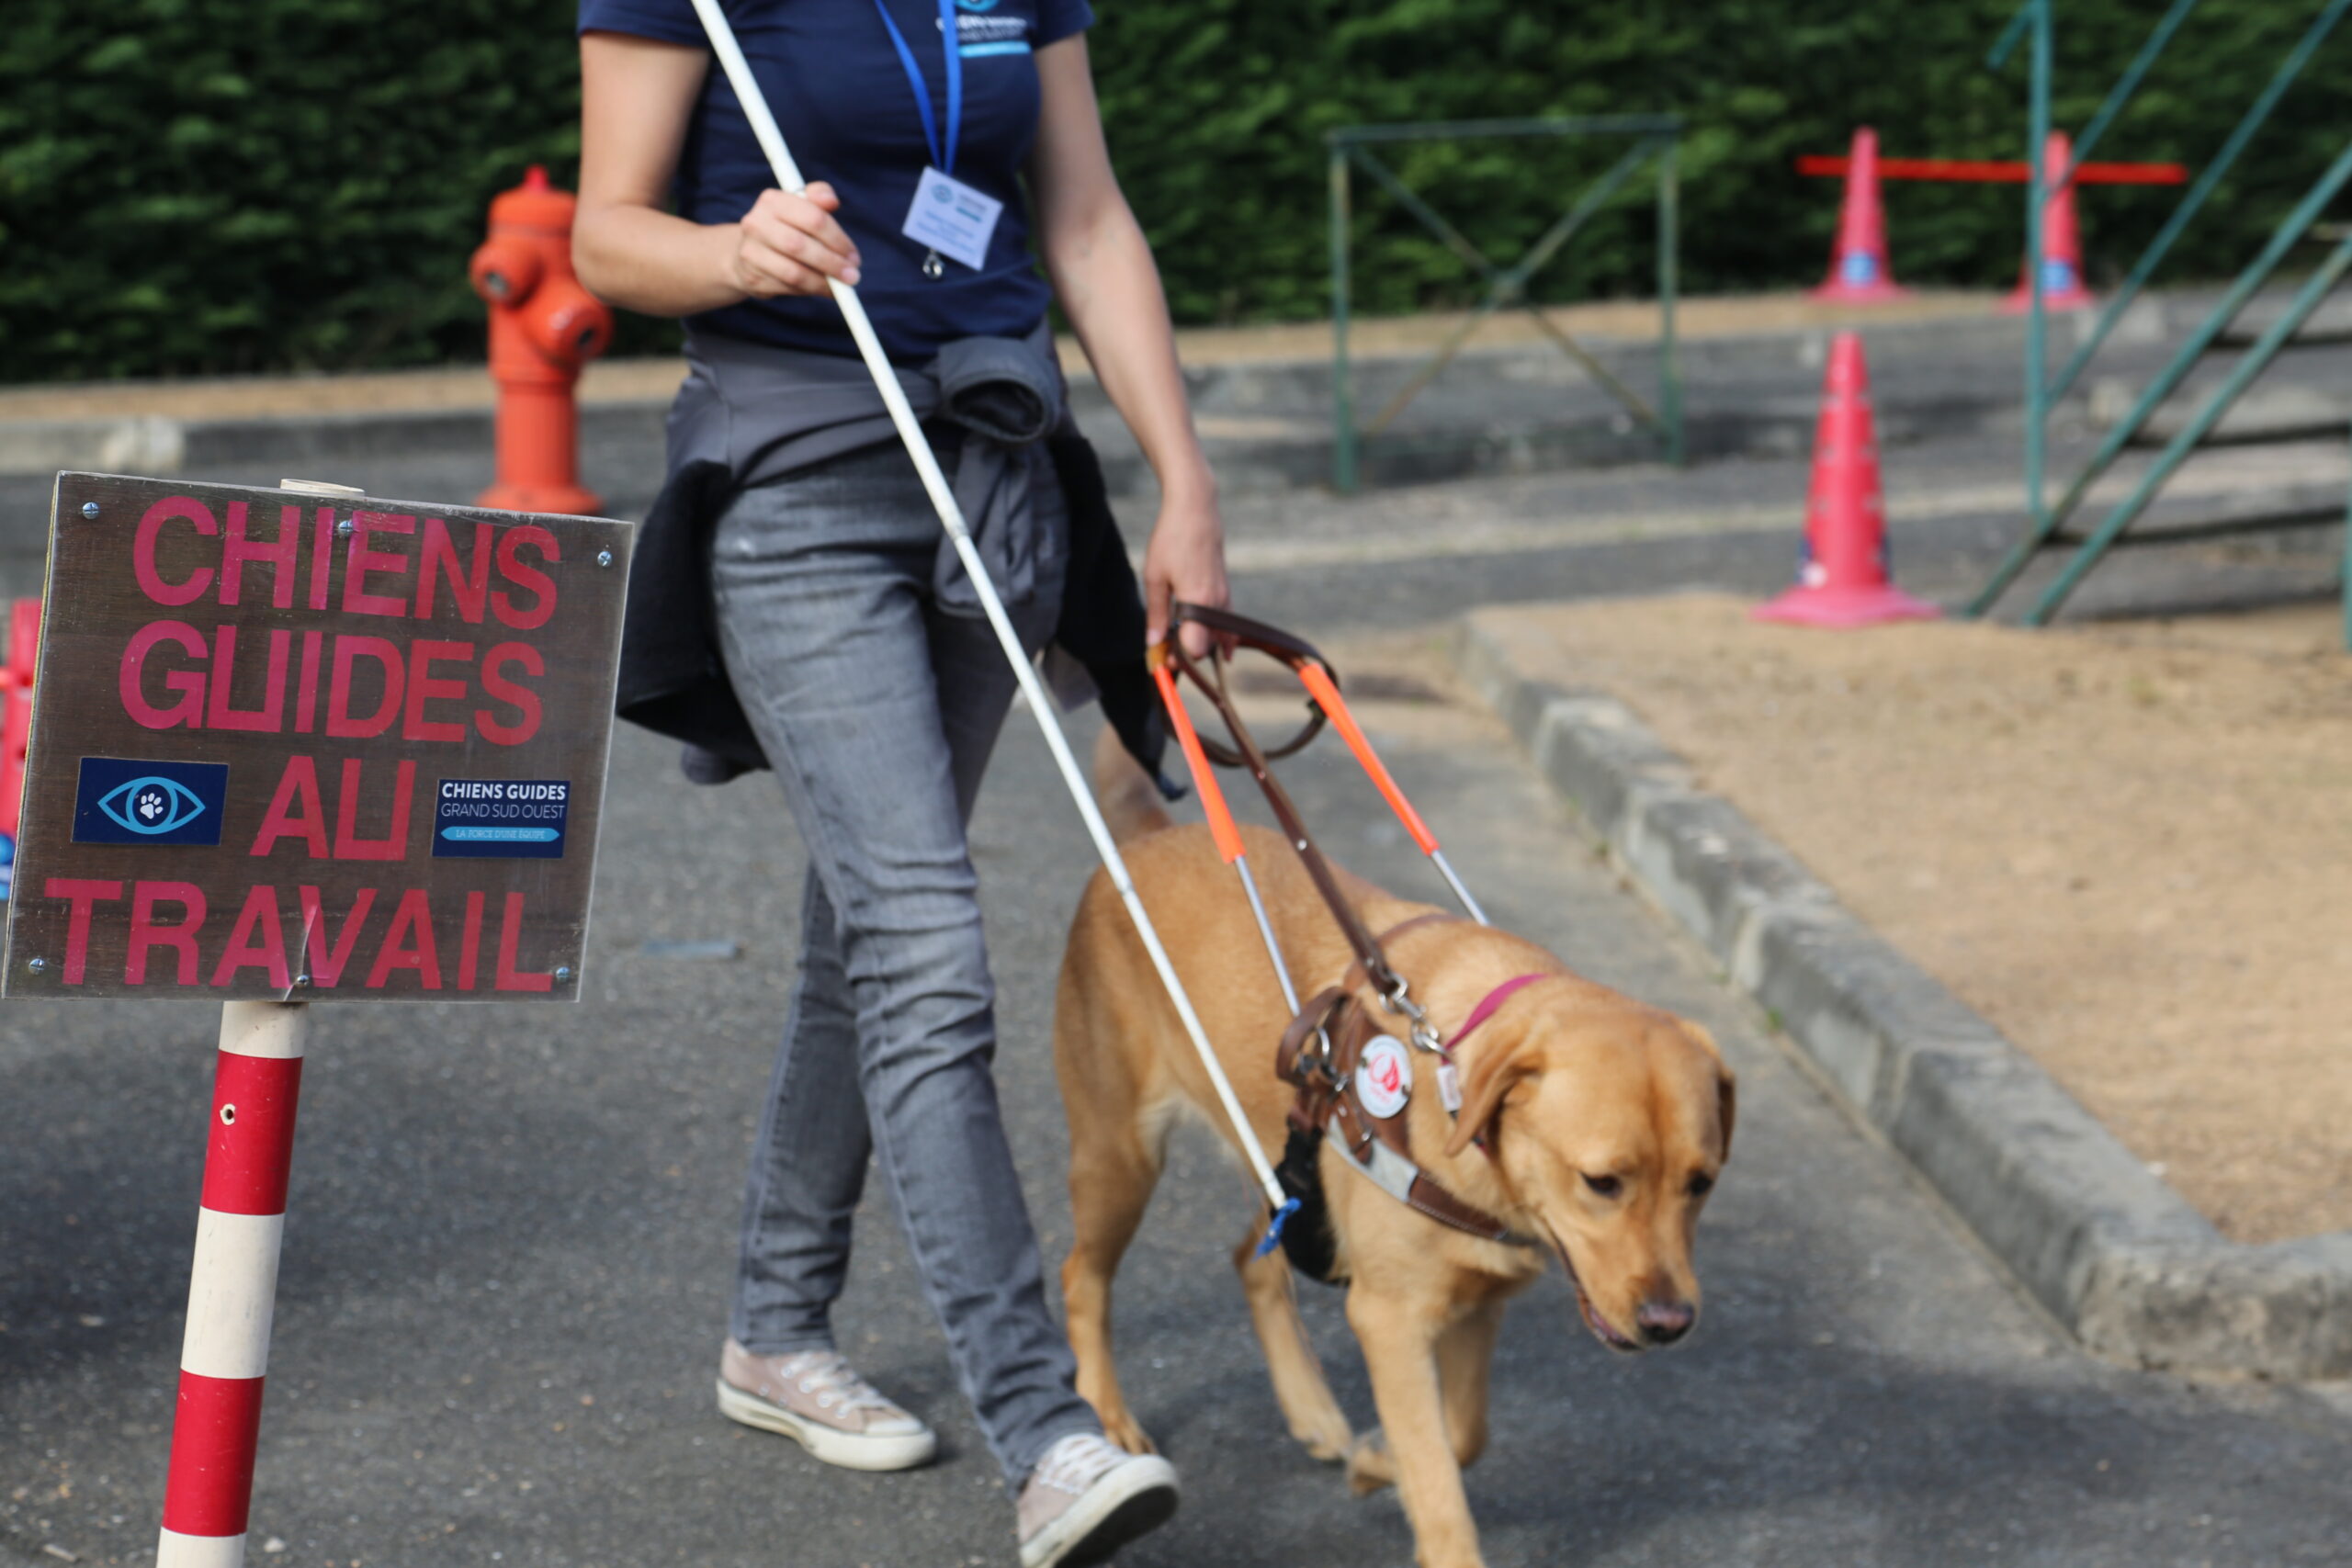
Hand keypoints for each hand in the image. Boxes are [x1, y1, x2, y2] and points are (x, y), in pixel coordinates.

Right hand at [722, 183, 860, 298]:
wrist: (748, 251)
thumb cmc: (785, 226)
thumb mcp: (801, 206)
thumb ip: (819, 197)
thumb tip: (831, 200)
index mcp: (772, 201)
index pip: (813, 218)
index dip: (838, 239)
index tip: (853, 256)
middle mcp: (756, 223)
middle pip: (800, 246)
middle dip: (832, 263)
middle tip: (852, 276)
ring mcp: (751, 251)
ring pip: (793, 272)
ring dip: (822, 282)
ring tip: (840, 287)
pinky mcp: (752, 277)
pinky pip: (787, 288)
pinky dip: (809, 291)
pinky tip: (822, 289)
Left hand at [1142, 484, 1228, 658]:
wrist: (1197, 510)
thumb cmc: (1172, 540)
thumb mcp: (1154, 577)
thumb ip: (1155, 613)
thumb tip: (1152, 643)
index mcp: (1198, 601)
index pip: (1195, 648)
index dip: (1178, 658)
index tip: (1162, 659)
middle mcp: (1217, 603)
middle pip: (1207, 646)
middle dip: (1187, 656)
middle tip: (1166, 657)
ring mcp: (1225, 597)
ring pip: (1219, 636)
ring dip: (1201, 646)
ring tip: (1179, 648)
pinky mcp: (1226, 591)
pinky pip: (1227, 624)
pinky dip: (1219, 637)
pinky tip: (1216, 649)